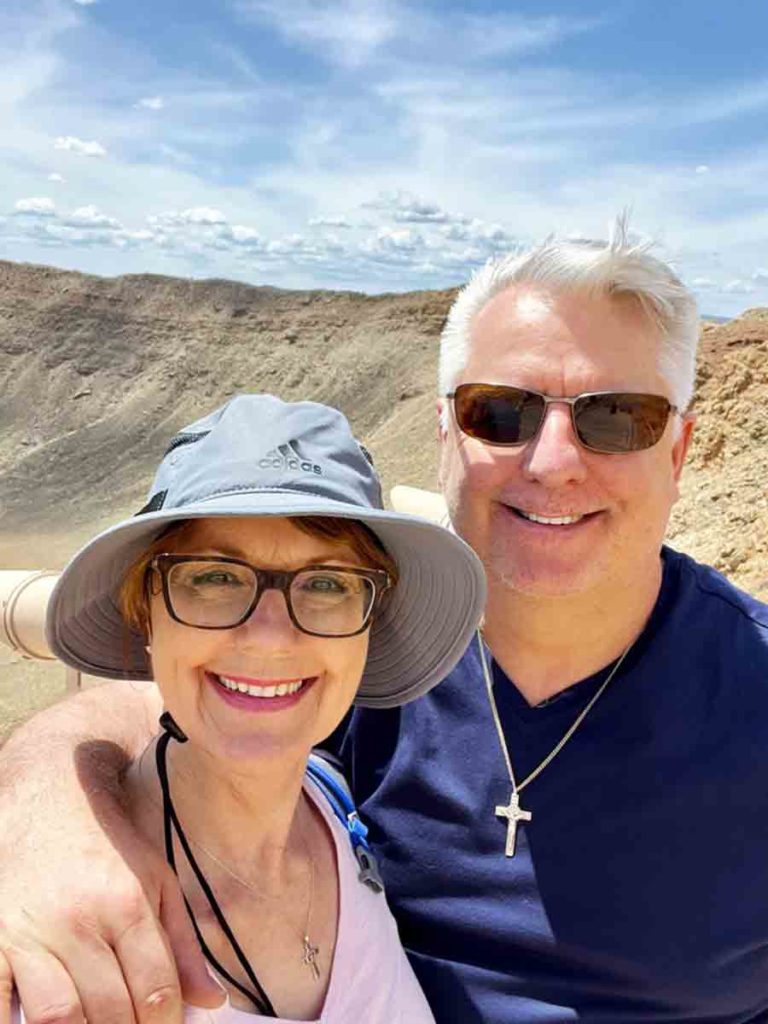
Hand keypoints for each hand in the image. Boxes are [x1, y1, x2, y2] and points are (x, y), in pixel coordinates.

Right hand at [0, 743, 224, 1023]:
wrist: (48, 796)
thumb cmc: (109, 843)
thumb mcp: (157, 880)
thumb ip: (182, 944)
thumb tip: (211, 1004)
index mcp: (129, 903)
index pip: (155, 992)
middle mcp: (80, 919)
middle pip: (110, 1011)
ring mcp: (31, 931)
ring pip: (59, 1018)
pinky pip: (0, 1004)